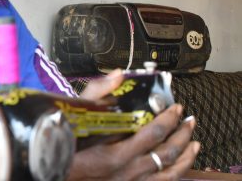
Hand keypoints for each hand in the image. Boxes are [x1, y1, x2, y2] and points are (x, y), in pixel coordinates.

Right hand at [67, 70, 200, 180]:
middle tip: (188, 120)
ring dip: (185, 156)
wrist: (53, 172)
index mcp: (115, 153)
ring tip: (194, 142)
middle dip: (182, 134)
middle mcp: (127, 172)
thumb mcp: (76, 116)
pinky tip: (181, 165)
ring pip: (169, 172)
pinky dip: (176, 173)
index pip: (153, 133)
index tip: (175, 108)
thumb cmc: (63, 144)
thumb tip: (119, 76)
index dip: (169, 119)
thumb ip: (97, 94)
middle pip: (166, 152)